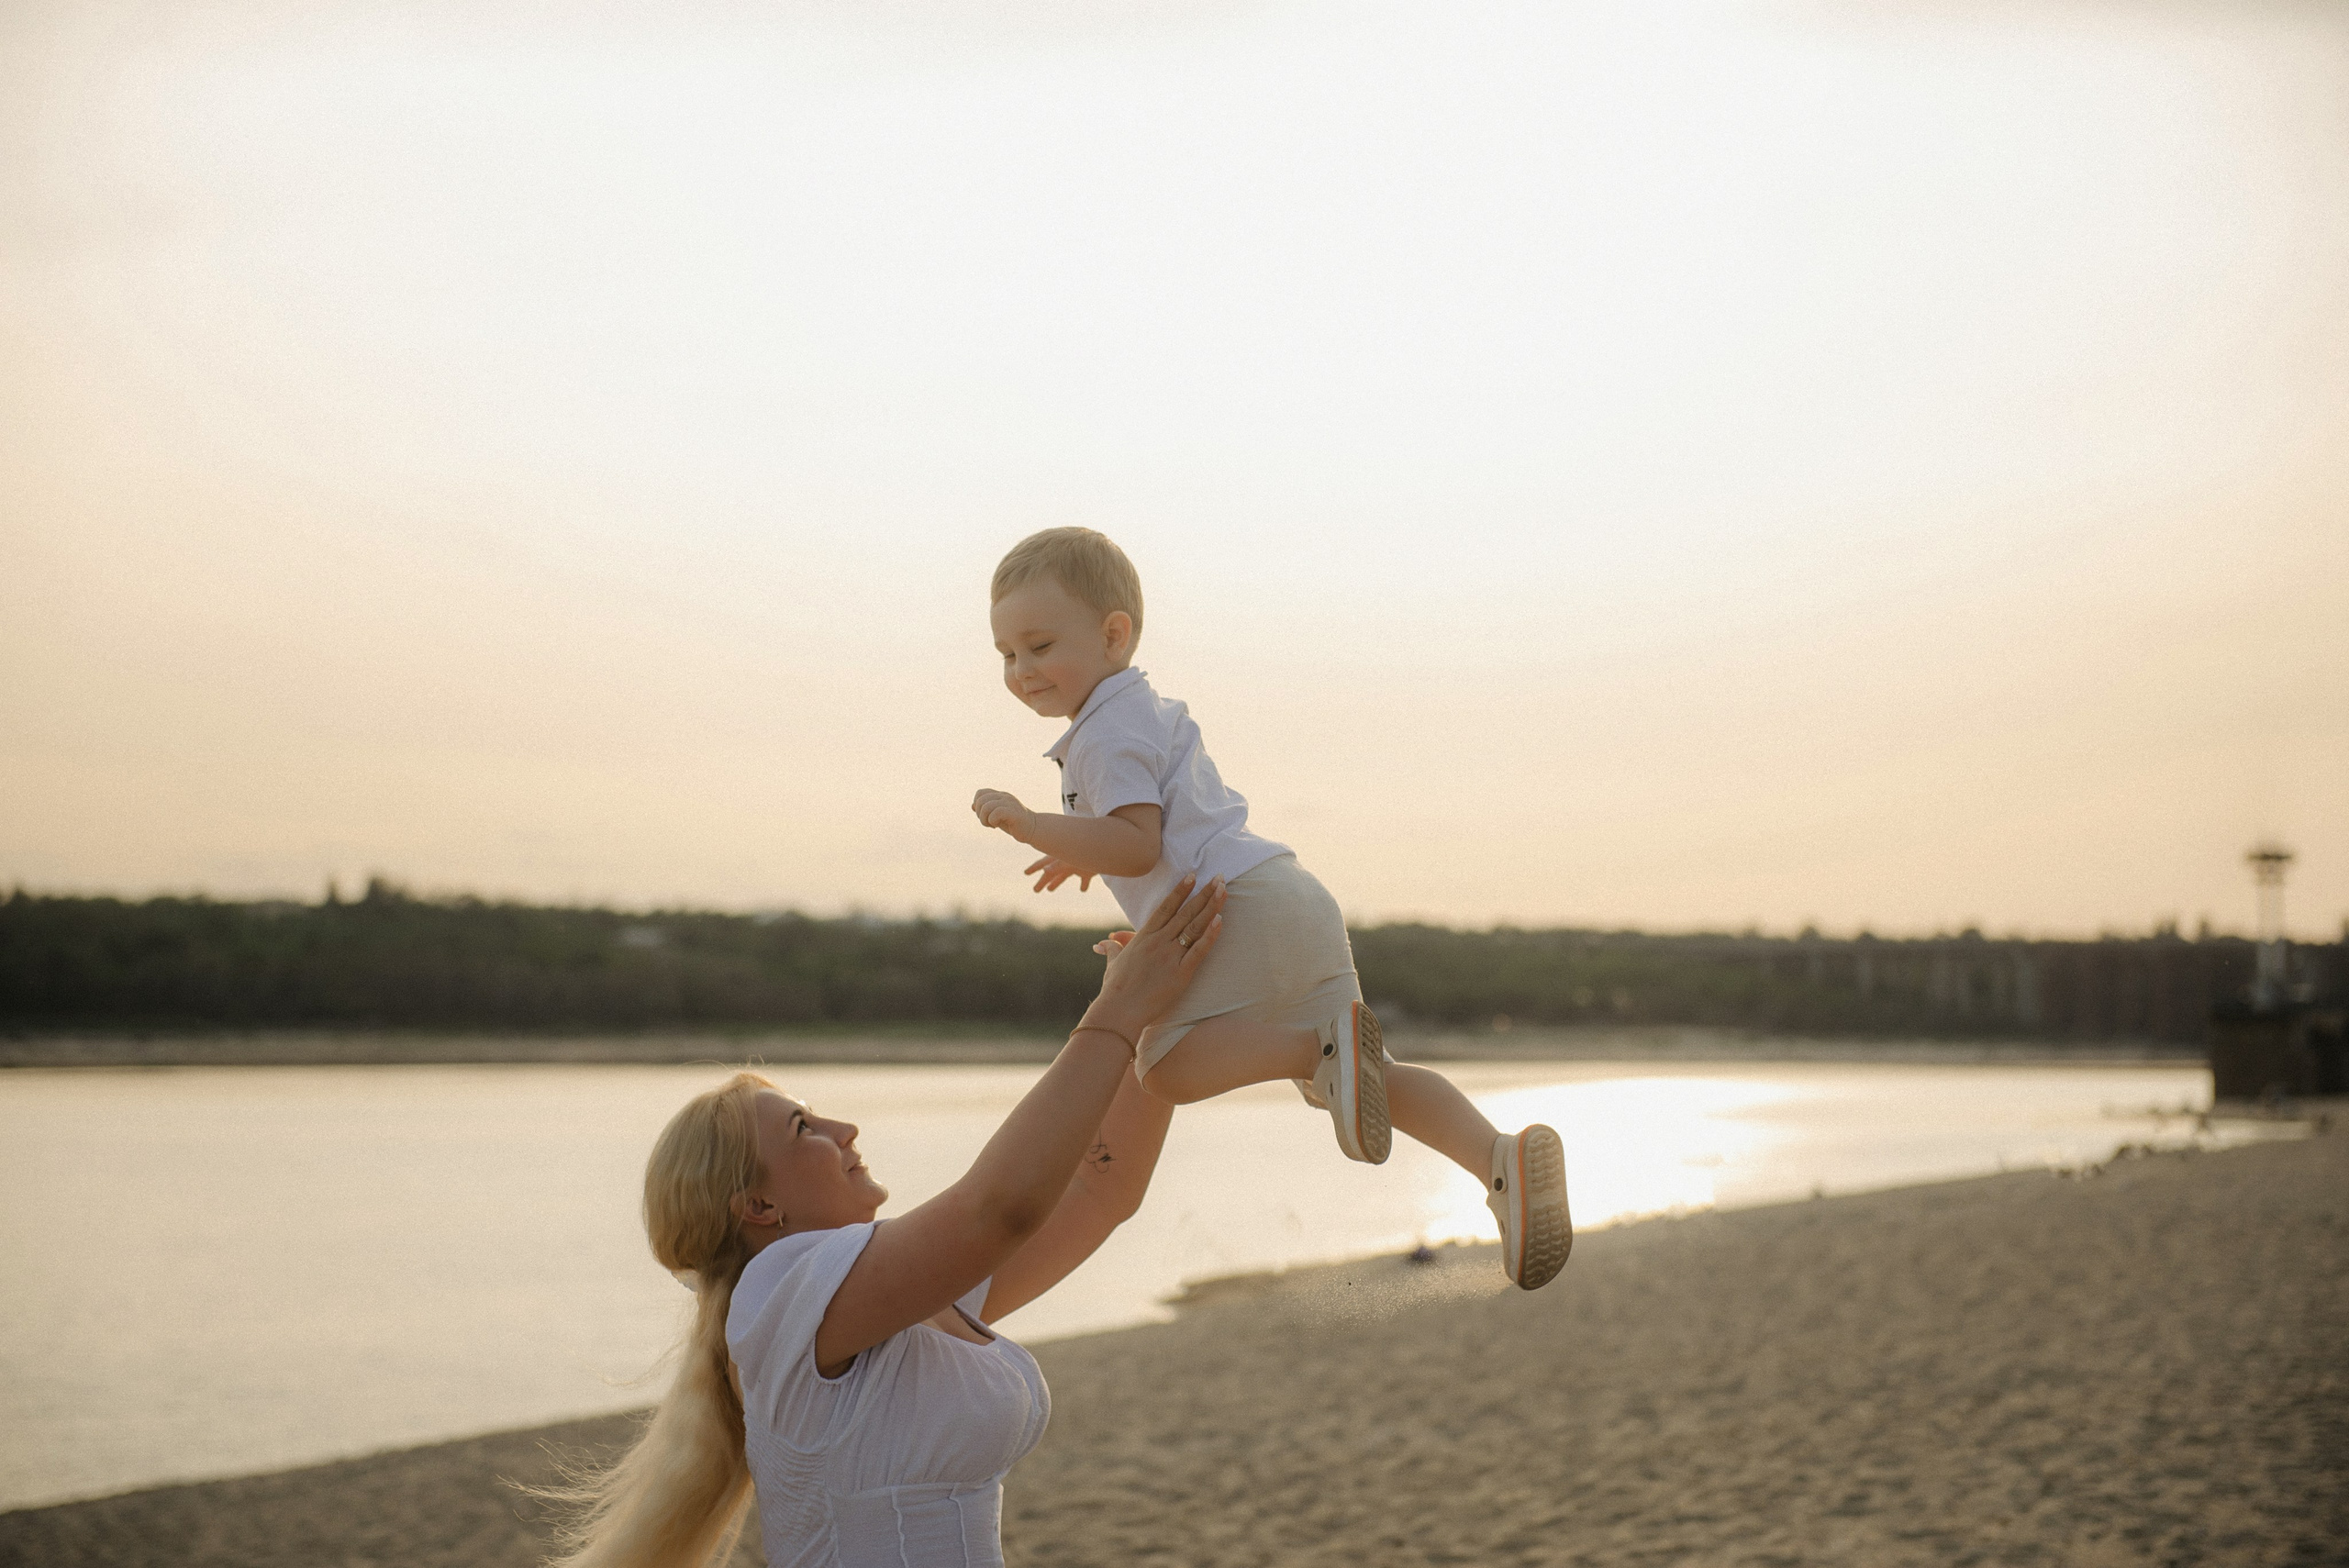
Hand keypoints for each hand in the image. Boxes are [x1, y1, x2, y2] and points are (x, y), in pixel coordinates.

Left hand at [972, 789, 1033, 838]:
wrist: (1032, 829)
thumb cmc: (1013, 823)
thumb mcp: (997, 815)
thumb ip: (986, 809)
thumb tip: (972, 806)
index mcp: (1000, 795)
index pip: (980, 793)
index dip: (977, 805)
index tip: (985, 815)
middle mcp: (1004, 797)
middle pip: (980, 800)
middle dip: (980, 814)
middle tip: (988, 822)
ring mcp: (1009, 803)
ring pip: (986, 806)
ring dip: (984, 819)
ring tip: (992, 825)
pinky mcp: (1014, 812)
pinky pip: (996, 813)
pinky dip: (992, 821)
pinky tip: (997, 826)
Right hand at [1027, 855, 1094, 893]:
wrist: (1106, 851)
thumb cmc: (1086, 853)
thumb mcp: (1068, 860)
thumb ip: (1057, 865)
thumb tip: (1045, 870)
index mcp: (1059, 858)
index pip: (1043, 864)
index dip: (1034, 868)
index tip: (1025, 873)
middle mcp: (1066, 862)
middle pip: (1052, 873)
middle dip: (1043, 881)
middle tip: (1035, 890)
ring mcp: (1077, 866)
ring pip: (1064, 876)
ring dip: (1056, 882)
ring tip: (1050, 890)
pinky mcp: (1089, 871)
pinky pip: (1084, 879)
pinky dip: (1083, 884)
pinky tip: (1083, 890)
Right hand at [1083, 875, 1223, 1039]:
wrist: (1119, 1011)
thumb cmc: (1115, 989)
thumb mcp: (1113, 963)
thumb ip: (1113, 949)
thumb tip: (1103, 943)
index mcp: (1144, 936)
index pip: (1165, 907)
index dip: (1180, 890)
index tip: (1192, 875)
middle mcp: (1158, 942)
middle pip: (1185, 912)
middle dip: (1203, 893)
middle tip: (1219, 877)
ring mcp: (1170, 956)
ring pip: (1194, 926)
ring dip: (1211, 907)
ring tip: (1224, 890)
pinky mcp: (1180, 974)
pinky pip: (1198, 951)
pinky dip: (1210, 935)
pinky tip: (1220, 920)